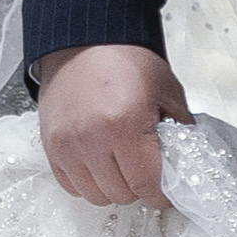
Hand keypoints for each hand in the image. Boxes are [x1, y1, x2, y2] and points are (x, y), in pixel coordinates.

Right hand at [35, 44, 191, 209]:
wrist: (84, 41)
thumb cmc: (125, 60)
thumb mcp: (167, 90)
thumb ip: (180, 129)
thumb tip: (185, 163)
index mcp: (125, 125)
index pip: (147, 185)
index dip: (162, 194)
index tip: (167, 190)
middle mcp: (92, 139)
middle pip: (122, 194)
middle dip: (139, 188)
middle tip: (145, 170)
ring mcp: (67, 145)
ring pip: (96, 195)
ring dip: (112, 188)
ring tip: (121, 168)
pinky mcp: (51, 146)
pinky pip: (71, 185)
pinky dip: (88, 182)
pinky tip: (99, 165)